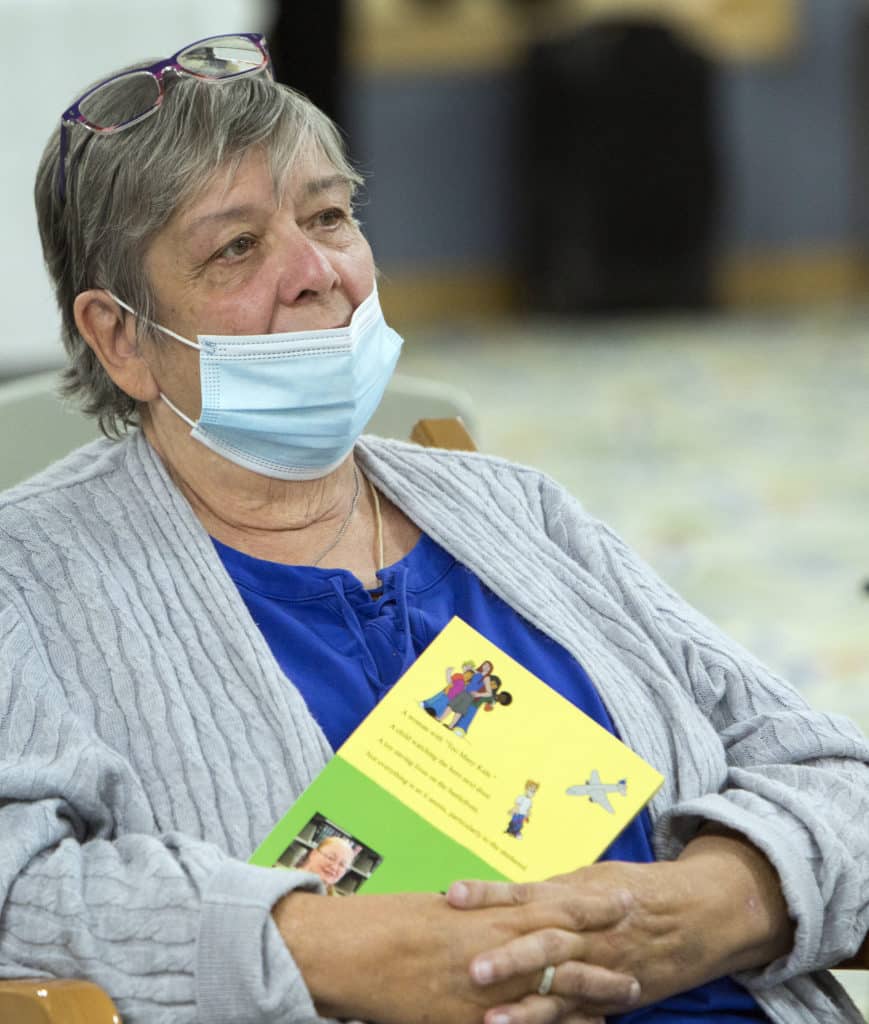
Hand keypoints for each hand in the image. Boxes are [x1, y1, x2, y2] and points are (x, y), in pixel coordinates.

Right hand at [273, 888, 638, 1023]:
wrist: (360, 952)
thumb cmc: (394, 921)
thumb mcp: (443, 909)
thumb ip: (478, 912)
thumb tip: (498, 911)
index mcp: (493, 913)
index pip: (557, 905)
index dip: (594, 905)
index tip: (624, 899)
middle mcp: (502, 949)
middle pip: (568, 952)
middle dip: (606, 954)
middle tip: (638, 955)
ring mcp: (494, 989)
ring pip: (557, 993)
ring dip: (593, 994)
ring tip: (626, 995)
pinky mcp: (477, 1021)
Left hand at [447, 831, 792, 1022]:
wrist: (694, 913)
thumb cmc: (634, 888)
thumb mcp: (590, 877)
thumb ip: (548, 890)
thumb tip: (499, 893)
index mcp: (577, 896)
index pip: (527, 894)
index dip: (491, 894)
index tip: (453, 895)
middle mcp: (587, 933)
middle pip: (544, 943)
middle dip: (509, 957)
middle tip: (471, 967)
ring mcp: (599, 968)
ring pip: (559, 990)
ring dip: (525, 1008)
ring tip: (489, 1021)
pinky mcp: (608, 997)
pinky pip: (578, 1016)